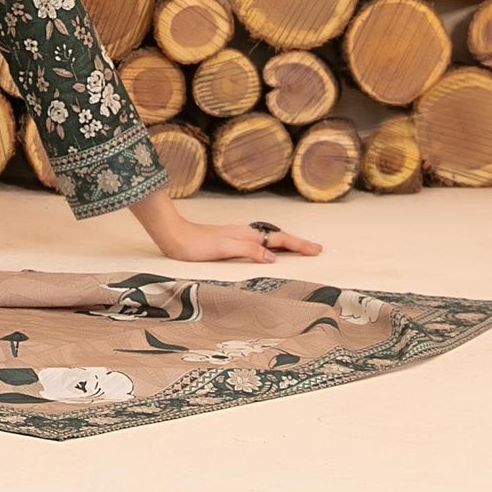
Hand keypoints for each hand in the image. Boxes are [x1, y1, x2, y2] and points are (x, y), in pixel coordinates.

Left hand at [164, 218, 323, 265]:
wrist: (174, 235)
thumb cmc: (196, 245)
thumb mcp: (223, 249)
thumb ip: (248, 250)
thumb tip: (273, 257)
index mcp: (247, 235)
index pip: (280, 240)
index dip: (299, 245)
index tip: (317, 250)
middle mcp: (245, 233)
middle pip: (278, 237)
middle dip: (298, 243)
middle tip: (316, 250)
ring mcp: (238, 236)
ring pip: (269, 239)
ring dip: (286, 244)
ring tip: (299, 250)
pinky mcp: (231, 241)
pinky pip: (259, 243)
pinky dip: (271, 246)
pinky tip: (269, 251)